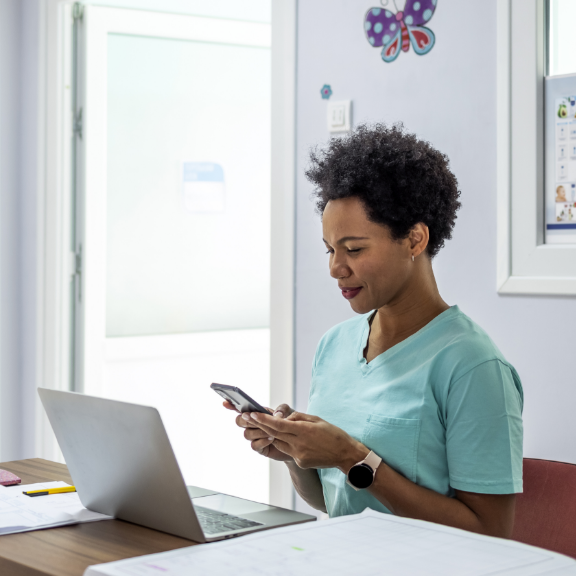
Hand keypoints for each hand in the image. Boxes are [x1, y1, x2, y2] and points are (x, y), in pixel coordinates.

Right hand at [222, 401, 293, 461]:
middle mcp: (252, 424)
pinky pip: (254, 445)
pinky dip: (262, 441)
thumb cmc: (290, 424)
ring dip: (258, 431)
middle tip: (254, 418)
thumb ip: (282, 410)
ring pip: (247, 434)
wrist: (296, 441)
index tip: (225, 402)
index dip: (231, 405)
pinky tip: (271, 439)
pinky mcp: (259, 448)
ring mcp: (254, 436)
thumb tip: (276, 416)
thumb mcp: (288, 412)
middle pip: (239, 421)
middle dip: (246, 419)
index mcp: (256, 413)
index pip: (240, 408)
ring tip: (271, 431)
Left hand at [247, 411, 368, 470]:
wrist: (345, 454)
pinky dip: (285, 443)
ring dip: (271, 435)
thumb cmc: (333, 434)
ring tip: (262, 426)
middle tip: (248, 417)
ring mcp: (298, 455)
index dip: (263, 419)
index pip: (278, 424)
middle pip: (274, 434)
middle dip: (260, 425)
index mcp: (303, 430)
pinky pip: (288, 450)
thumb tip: (285, 418)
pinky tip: (289, 439)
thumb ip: (298, 417)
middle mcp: (299, 443)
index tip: (252, 414)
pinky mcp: (300, 462)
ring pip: (279, 443)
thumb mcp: (316, 419)